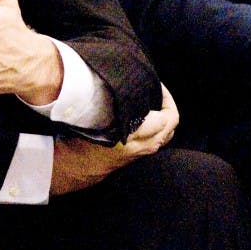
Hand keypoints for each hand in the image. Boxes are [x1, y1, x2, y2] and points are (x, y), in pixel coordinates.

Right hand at [50, 84, 177, 194]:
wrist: (79, 165)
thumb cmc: (85, 138)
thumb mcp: (98, 116)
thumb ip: (118, 104)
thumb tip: (128, 84)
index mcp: (139, 135)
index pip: (168, 117)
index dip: (166, 98)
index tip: (155, 84)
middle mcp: (146, 144)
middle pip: (171, 125)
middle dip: (167, 106)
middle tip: (155, 91)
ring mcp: (144, 151)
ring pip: (166, 133)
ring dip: (164, 116)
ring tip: (152, 102)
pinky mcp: (139, 154)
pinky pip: (158, 138)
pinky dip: (158, 126)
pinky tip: (146, 116)